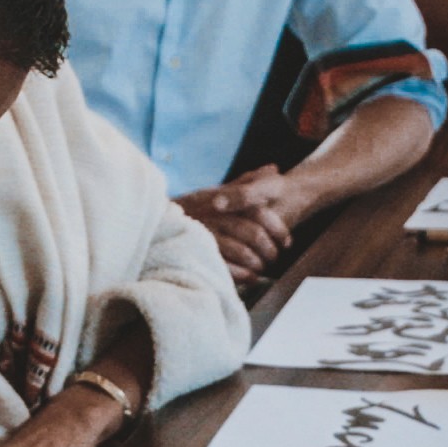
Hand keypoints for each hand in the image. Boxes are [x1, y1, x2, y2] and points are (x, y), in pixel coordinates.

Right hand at [177, 169, 294, 282]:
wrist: (160, 220)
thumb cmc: (196, 207)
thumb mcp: (221, 190)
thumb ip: (246, 182)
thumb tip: (272, 168)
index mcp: (225, 199)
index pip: (258, 212)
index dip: (278, 228)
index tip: (287, 241)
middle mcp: (216, 215)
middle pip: (253, 233)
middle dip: (269, 249)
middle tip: (274, 258)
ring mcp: (206, 234)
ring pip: (241, 250)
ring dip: (257, 263)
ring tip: (262, 269)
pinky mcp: (198, 252)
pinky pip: (225, 266)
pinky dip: (242, 274)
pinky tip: (250, 278)